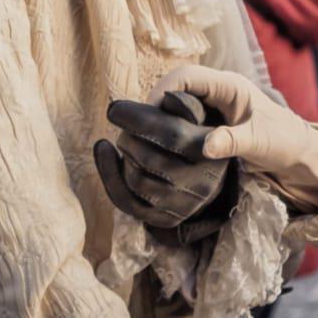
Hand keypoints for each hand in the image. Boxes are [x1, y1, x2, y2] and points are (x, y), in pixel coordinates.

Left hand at [92, 90, 238, 247]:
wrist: (207, 174)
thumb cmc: (198, 132)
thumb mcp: (200, 113)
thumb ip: (185, 104)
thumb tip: (167, 98)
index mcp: (213, 152)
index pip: (172, 134)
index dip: (138, 119)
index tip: (114, 108)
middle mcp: (203, 184)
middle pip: (150, 159)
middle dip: (128, 137)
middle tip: (123, 126)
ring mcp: (184, 205)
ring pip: (137, 181)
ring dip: (122, 156)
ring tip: (123, 140)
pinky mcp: (166, 219)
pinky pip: (127, 202)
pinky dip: (109, 175)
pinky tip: (104, 151)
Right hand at [150, 66, 317, 211]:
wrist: (299, 155)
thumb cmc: (284, 142)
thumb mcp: (259, 142)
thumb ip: (232, 141)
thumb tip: (205, 146)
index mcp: (229, 86)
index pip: (187, 76)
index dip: (163, 89)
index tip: (147, 113)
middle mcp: (218, 91)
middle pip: (176, 88)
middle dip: (156, 105)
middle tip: (140, 130)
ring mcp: (214, 107)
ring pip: (178, 105)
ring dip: (163, 118)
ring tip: (146, 139)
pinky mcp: (211, 123)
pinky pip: (185, 120)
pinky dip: (172, 130)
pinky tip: (162, 147)